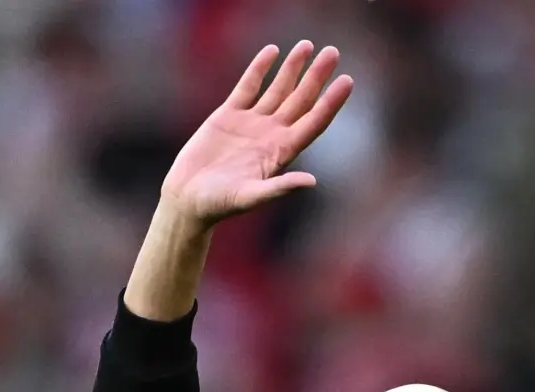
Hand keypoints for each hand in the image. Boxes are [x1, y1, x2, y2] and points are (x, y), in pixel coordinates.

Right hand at [159, 41, 353, 226]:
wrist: (187, 199)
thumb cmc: (219, 204)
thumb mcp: (250, 197)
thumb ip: (279, 188)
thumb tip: (311, 182)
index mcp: (281, 153)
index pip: (313, 122)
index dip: (331, 102)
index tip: (347, 81)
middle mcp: (271, 135)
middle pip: (301, 100)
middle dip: (316, 77)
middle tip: (333, 53)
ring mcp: (251, 123)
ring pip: (278, 89)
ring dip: (292, 68)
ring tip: (307, 45)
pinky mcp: (228, 115)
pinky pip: (248, 86)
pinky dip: (259, 68)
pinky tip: (272, 50)